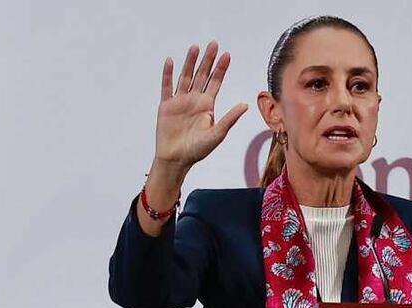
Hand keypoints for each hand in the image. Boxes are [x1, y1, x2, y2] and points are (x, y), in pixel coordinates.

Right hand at [153, 41, 248, 171]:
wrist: (177, 159)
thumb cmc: (198, 150)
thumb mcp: (217, 134)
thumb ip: (230, 118)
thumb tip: (245, 105)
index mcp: (207, 106)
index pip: (216, 82)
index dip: (221, 69)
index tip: (227, 55)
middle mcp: (194, 100)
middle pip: (202, 75)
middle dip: (208, 60)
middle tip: (213, 44)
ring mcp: (180, 101)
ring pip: (186, 77)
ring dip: (190, 62)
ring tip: (195, 47)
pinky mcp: (166, 106)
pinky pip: (167, 87)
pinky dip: (168, 74)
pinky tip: (170, 61)